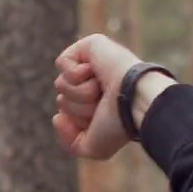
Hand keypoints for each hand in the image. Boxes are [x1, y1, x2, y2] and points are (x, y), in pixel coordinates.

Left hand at [51, 34, 171, 159]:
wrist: (135, 101)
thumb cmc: (119, 124)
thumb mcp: (93, 147)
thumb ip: (70, 143)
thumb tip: (57, 117)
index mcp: (98, 103)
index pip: (67, 113)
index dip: (78, 121)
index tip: (102, 119)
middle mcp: (95, 83)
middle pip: (62, 99)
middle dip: (78, 107)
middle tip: (102, 102)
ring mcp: (94, 63)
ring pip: (61, 84)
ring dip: (79, 92)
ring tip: (101, 89)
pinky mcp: (91, 45)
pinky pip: (62, 63)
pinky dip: (76, 74)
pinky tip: (96, 73)